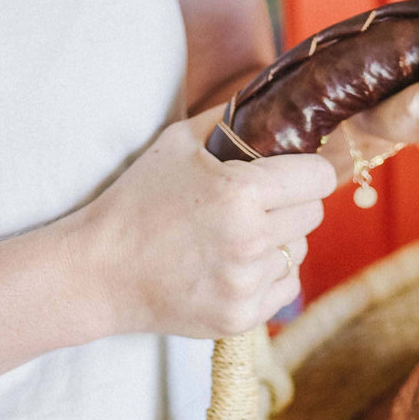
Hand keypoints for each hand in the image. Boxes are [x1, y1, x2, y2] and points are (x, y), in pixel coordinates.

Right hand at [68, 107, 336, 338]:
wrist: (99, 272)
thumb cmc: (137, 201)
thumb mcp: (176, 143)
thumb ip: (231, 120)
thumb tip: (274, 102)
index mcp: (241, 193)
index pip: (319, 179)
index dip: (309, 171)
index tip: (294, 172)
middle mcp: (250, 241)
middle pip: (313, 215)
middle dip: (292, 204)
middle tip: (257, 204)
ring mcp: (246, 284)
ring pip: (299, 252)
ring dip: (278, 242)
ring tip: (235, 237)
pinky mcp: (242, 317)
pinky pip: (286, 288)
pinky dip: (268, 276)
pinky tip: (232, 266)